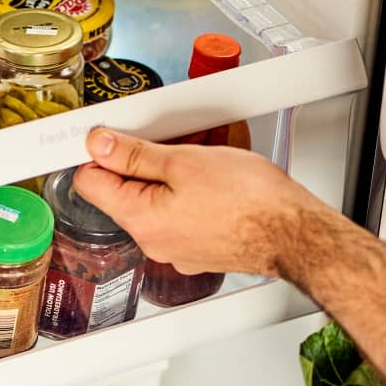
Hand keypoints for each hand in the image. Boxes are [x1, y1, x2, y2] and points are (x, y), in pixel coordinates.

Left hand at [74, 128, 325, 276]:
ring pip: (156, 200)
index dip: (97, 153)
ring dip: (171, 174)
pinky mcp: (198, 248)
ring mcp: (176, 248)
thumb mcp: (184, 161)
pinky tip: (214, 179)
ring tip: (202, 157)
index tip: (110, 136)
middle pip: (125, 191)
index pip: (90, 183)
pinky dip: (191, 192)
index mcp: (140, 219)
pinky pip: (181, 213)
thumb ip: (134, 154)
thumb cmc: (251, 201)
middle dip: (143, 160)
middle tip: (171, 141)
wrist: (296, 234)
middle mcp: (153, 241)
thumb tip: (99, 145)